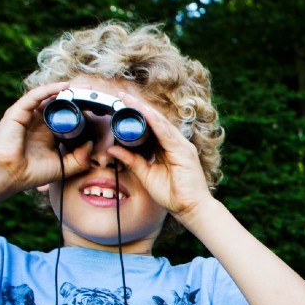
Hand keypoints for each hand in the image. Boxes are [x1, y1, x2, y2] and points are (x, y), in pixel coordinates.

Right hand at [0, 81, 90, 195]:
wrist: (7, 175)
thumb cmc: (31, 173)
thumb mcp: (63, 166)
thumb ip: (80, 158)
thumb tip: (92, 143)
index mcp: (48, 134)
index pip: (67, 118)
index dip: (81, 112)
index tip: (99, 110)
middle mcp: (38, 122)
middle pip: (60, 105)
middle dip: (77, 98)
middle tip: (95, 94)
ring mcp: (28, 116)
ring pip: (49, 97)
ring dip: (67, 90)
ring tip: (85, 87)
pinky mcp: (18, 112)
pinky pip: (35, 95)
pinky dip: (50, 89)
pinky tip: (65, 86)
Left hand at [103, 91, 214, 222]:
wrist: (191, 209)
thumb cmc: (173, 195)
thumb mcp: (146, 174)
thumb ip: (132, 160)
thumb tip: (113, 149)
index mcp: (169, 148)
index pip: (152, 126)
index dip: (137, 114)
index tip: (121, 104)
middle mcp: (177, 143)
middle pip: (156, 120)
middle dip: (138, 107)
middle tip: (121, 95)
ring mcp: (182, 146)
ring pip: (160, 123)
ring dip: (144, 110)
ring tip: (128, 99)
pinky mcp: (184, 152)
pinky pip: (167, 133)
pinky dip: (155, 122)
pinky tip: (144, 113)